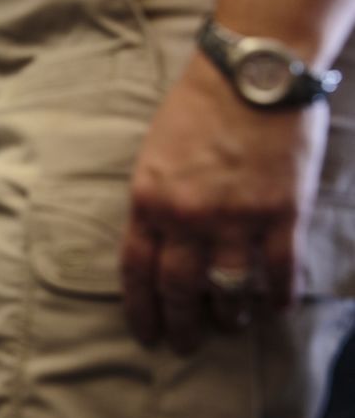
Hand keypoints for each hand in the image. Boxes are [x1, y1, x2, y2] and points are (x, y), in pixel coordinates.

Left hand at [120, 54, 328, 353]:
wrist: (252, 72)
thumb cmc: (197, 107)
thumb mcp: (154, 154)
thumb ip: (153, 201)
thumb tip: (155, 244)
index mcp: (148, 200)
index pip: (136, 271)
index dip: (140, 309)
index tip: (145, 334)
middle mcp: (187, 216)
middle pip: (179, 288)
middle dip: (180, 324)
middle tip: (184, 346)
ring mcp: (236, 217)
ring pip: (229, 288)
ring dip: (229, 315)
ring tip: (231, 324)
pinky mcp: (281, 212)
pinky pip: (278, 271)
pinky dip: (276, 296)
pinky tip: (275, 307)